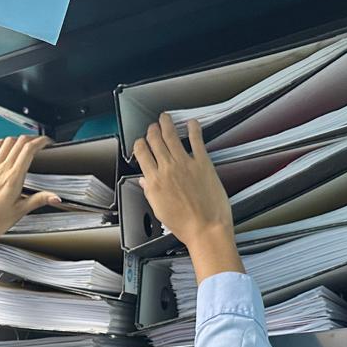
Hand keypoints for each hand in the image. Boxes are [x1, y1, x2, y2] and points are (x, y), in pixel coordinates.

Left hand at [0, 135, 60, 244]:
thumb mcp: (21, 211)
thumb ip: (39, 200)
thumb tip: (55, 197)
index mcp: (13, 178)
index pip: (29, 150)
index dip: (40, 142)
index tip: (48, 142)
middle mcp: (2, 170)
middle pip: (19, 143)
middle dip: (32, 138)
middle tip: (41, 142)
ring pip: (6, 143)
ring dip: (18, 139)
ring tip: (26, 143)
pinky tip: (2, 145)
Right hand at [134, 115, 241, 281]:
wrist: (206, 229)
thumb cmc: (185, 224)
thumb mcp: (160, 210)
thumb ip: (151, 191)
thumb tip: (144, 182)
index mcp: (155, 181)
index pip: (141, 154)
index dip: (139, 144)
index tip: (141, 142)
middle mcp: (167, 169)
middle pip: (154, 141)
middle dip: (152, 131)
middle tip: (153, 127)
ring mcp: (185, 164)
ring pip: (171, 136)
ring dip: (166, 123)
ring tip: (165, 118)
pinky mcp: (202, 163)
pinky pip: (196, 140)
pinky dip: (193, 128)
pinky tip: (192, 123)